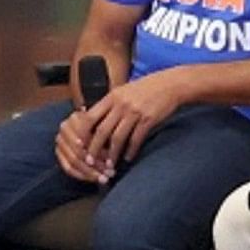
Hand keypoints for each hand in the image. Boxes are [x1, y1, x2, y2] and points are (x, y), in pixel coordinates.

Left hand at [62, 69, 183, 178]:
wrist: (170, 84)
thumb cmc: (146, 88)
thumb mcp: (123, 91)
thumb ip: (109, 104)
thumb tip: (93, 119)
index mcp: (112, 97)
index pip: (90, 116)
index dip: (82, 133)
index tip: (79, 145)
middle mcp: (121, 104)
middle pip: (102, 130)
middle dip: (94, 148)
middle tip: (90, 161)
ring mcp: (135, 112)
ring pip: (118, 137)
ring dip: (112, 154)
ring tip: (109, 165)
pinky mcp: (148, 119)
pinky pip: (136, 139)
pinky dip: (131, 151)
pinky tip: (128, 158)